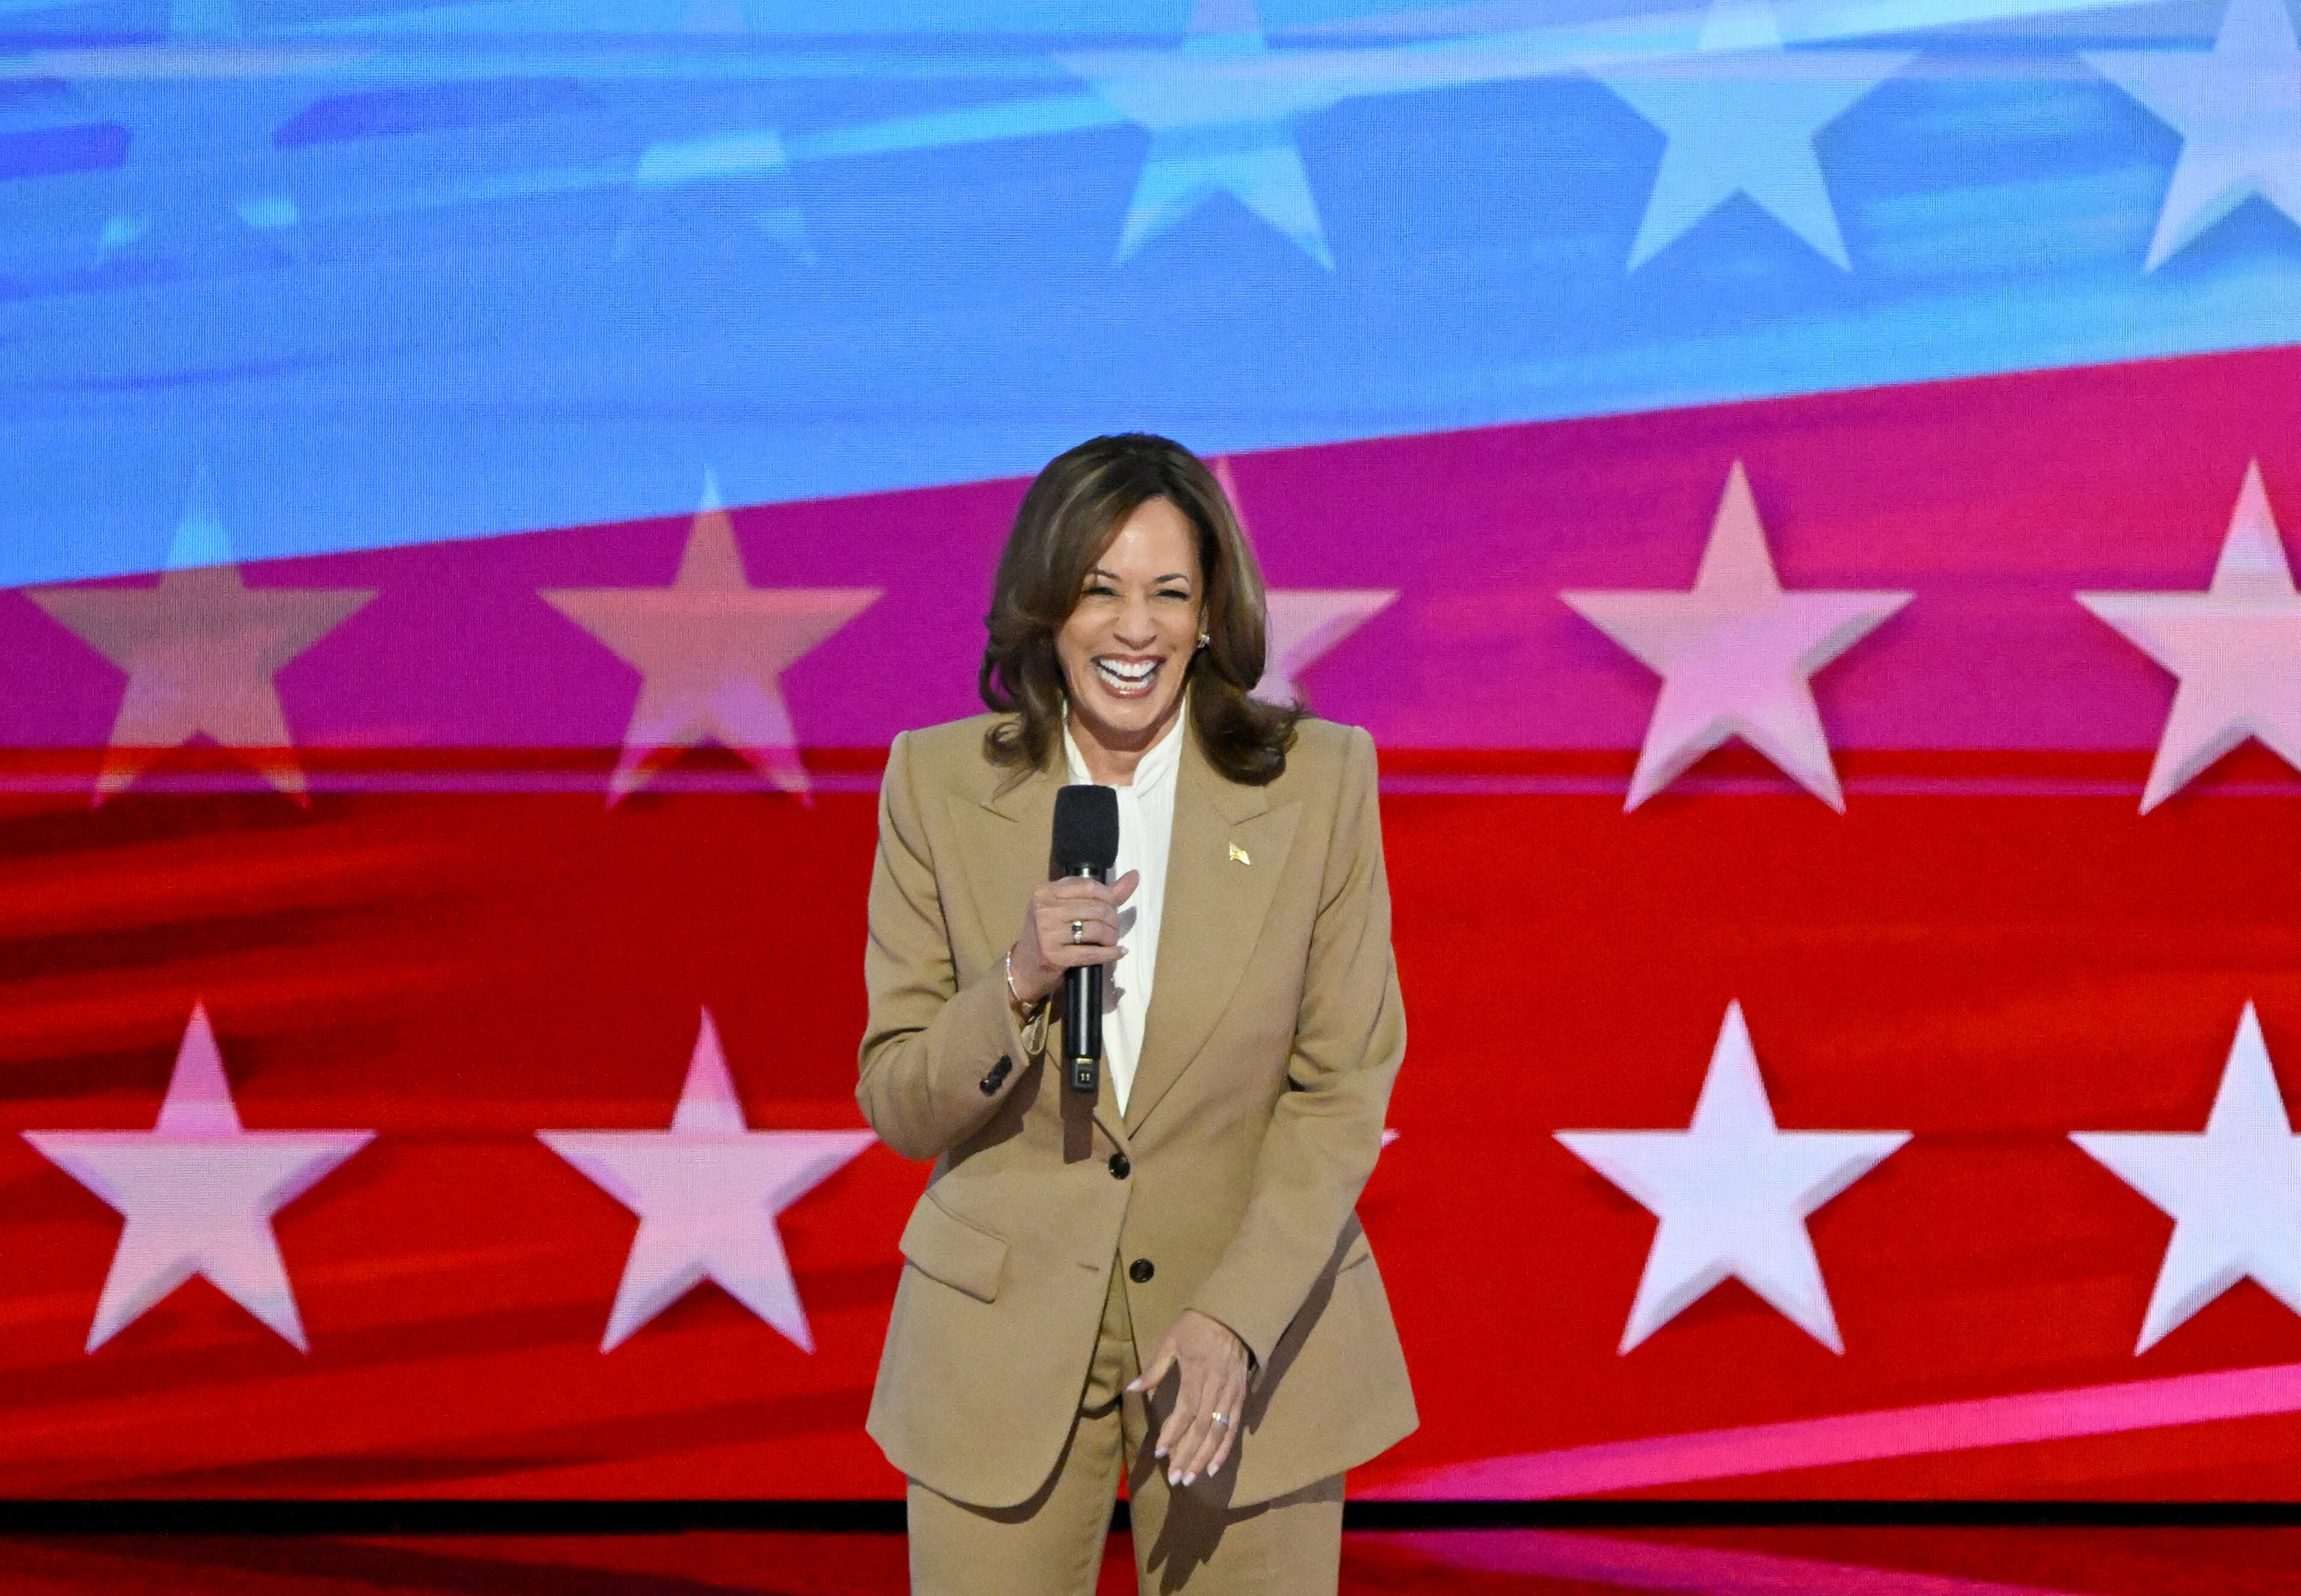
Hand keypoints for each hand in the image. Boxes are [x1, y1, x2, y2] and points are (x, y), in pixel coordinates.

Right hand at [1008, 870, 1139, 1008]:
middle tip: (1113, 928)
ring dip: (1112, 937)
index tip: (1112, 907)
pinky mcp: (1054, 956)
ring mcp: (1048, 933)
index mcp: (1046, 892)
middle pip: (1096, 908)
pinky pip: (1092, 953)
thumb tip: (1134, 876)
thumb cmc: (1049, 934)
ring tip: (1112, 941)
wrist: (1025, 967)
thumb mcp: (1066, 908)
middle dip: (1112, 919)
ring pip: (1096, 929)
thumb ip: (1102, 893)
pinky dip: (1110, 953)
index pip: (1089, 886)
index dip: (1108, 896)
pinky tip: (1118, 952)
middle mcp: (1044, 909)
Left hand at [1127, 1308, 1249, 1487]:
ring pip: (1220, 1432)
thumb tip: (1132, 1389)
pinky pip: (1234, 1427)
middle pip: (1203, 1428)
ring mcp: (1231, 1394)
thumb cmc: (1196, 1327)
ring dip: (1205, 1457)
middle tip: (1176, 1478)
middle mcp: (1216, 1387)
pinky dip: (1226, 1448)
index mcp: (1197, 1373)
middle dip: (1188, 1455)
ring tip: (1192, 1478)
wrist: (1233, 1315)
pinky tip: (1214, 1466)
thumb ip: (1154, 1369)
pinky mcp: (1241, 1396)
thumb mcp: (1171, 1341)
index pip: (1186, 1410)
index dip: (1173, 1433)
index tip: (1160, 1451)